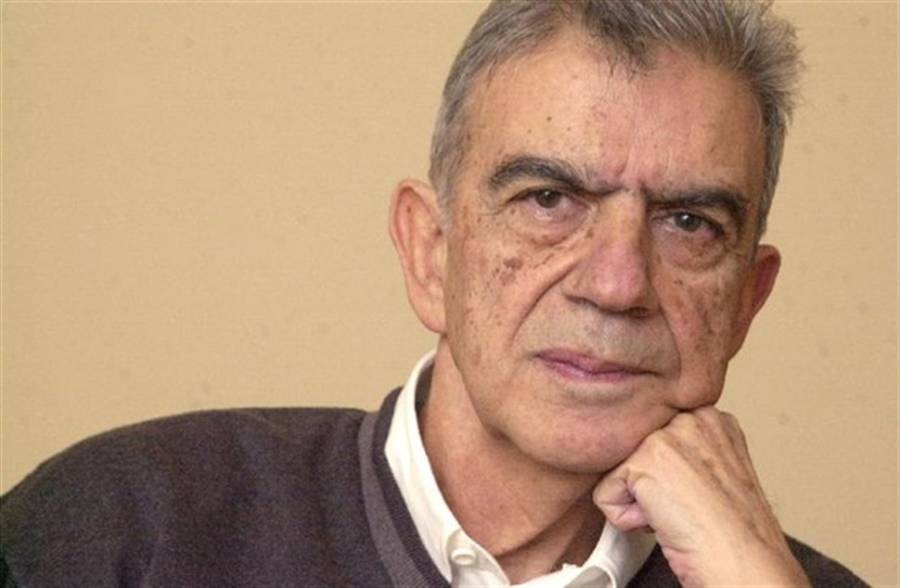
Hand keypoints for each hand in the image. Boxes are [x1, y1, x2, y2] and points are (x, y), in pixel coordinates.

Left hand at [593, 407, 809, 586]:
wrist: (745, 564)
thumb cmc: (733, 534)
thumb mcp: (716, 471)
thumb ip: (686, 451)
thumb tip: (652, 455)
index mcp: (711, 419)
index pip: (653, 437)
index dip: (664, 475)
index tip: (692, 495)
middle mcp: (690, 418)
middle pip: (632, 451)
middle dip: (649, 484)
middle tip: (684, 507)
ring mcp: (667, 435)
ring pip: (617, 470)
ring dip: (638, 502)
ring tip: (676, 514)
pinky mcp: (644, 461)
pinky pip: (604, 494)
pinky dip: (625, 519)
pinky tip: (663, 522)